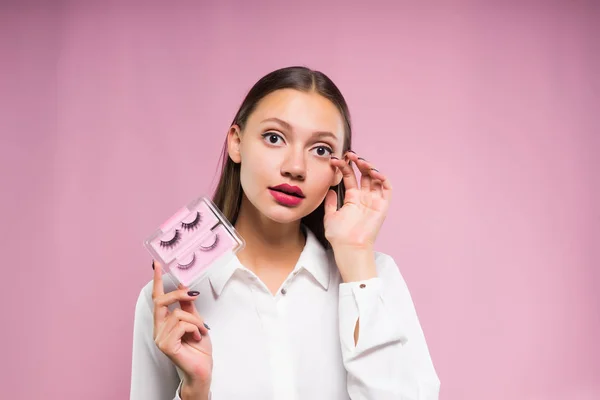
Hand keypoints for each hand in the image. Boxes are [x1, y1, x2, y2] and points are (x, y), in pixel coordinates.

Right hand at [152, 261, 212, 392]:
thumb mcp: (196, 321)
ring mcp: (160, 337)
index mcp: (164, 322)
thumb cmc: (198, 348)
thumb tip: (185, 286)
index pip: (157, 298)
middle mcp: (158, 329)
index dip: (157, 280)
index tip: (156, 264)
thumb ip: (188, 306)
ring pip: (178, 314)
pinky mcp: (165, 345)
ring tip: (201, 331)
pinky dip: (194, 328)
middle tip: (193, 295)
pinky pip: (181, 325)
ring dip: (195, 320)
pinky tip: (196, 337)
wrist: (202, 369)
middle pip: (161, 301)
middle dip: (178, 295)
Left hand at [324, 150, 392, 249]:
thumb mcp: (330, 216)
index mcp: (352, 198)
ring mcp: (373, 201)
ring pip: (375, 179)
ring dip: (369, 167)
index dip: (344, 167)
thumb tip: (329, 190)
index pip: (349, 177)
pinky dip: (382, 179)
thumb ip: (330, 203)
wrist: (349, 247)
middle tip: (350, 155)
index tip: (335, 159)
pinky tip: (373, 173)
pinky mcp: (382, 206)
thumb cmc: (339, 236)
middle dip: (357, 162)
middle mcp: (364, 198)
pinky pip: (386, 189)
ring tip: (361, 161)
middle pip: (363, 174)